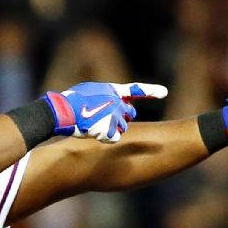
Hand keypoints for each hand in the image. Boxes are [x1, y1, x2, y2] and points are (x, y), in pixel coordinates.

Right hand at [43, 82, 167, 143]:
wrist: (62, 112)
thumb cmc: (71, 101)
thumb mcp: (89, 91)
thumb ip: (104, 95)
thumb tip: (111, 102)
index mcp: (112, 90)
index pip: (136, 90)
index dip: (151, 91)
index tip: (164, 92)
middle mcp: (117, 103)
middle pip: (130, 113)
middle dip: (123, 117)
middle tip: (106, 118)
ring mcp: (114, 117)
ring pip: (123, 128)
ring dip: (113, 128)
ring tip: (95, 125)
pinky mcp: (109, 131)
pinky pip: (115, 138)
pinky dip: (106, 138)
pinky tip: (94, 133)